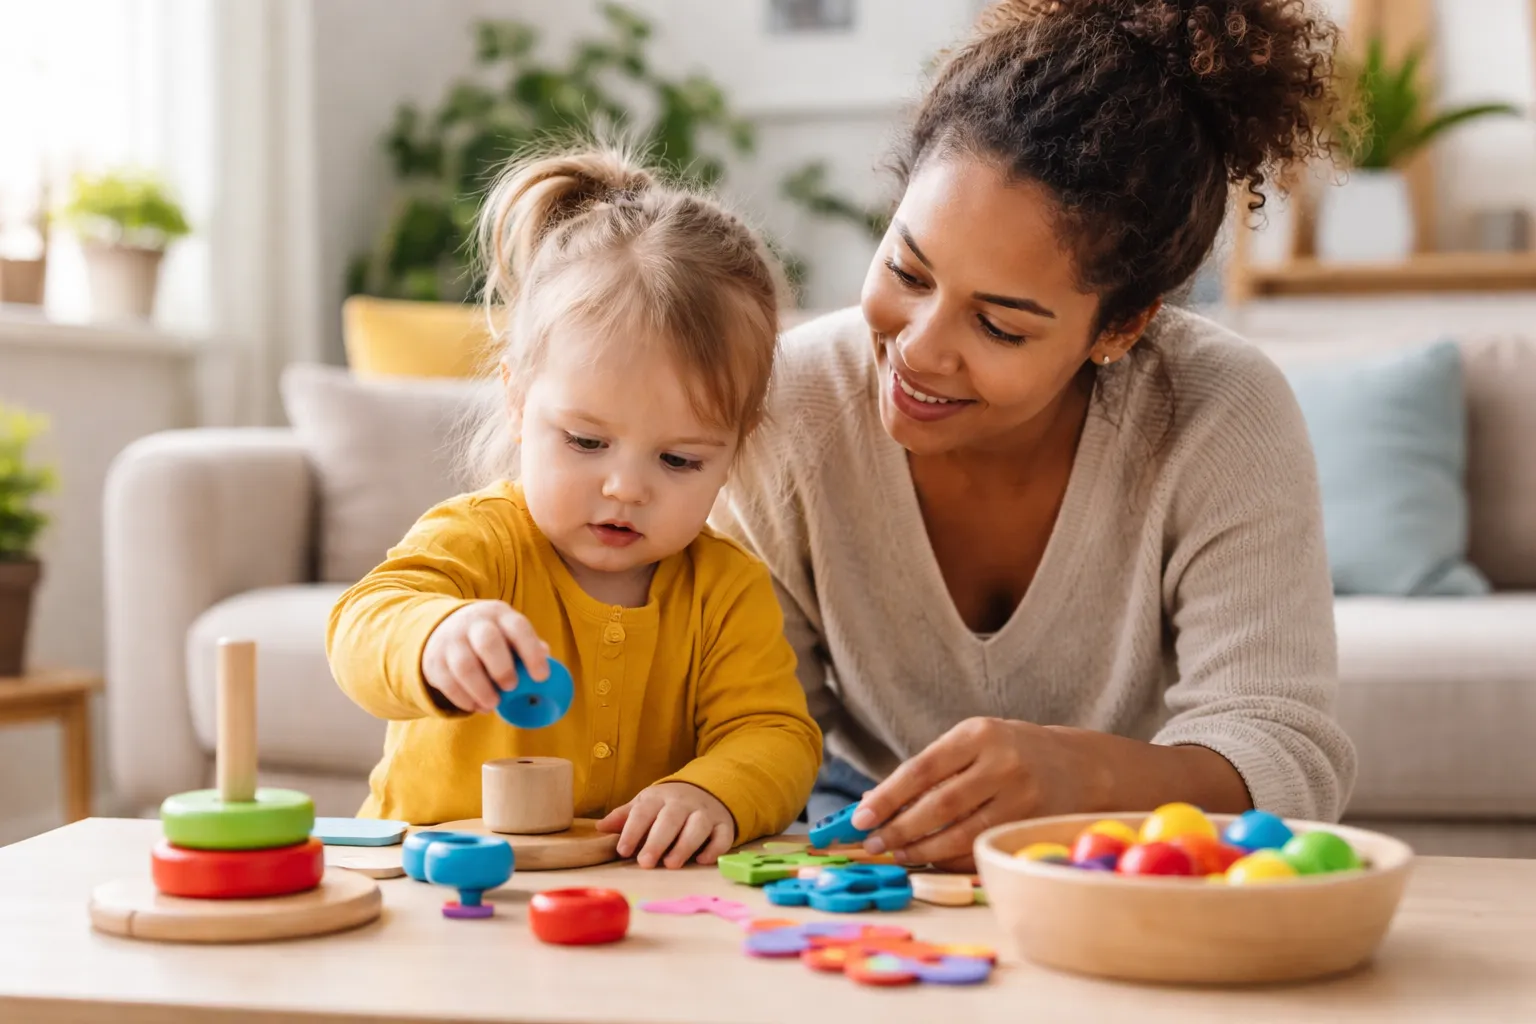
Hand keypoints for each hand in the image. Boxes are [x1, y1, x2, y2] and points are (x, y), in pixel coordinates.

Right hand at [422, 601, 549, 713]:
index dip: (531, 652)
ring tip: (493, 704)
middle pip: (488, 641)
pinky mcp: (434, 660)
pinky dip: (464, 699)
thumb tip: (549, 667)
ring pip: (465, 666)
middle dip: (503, 669)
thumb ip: (529, 648)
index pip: (518, 628)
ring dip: (481, 690)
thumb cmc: (491, 637)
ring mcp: (451, 640)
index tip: (541, 677)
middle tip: (511, 687)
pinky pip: (448, 683)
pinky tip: (476, 706)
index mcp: (500, 614)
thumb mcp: (510, 633)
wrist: (444, 628)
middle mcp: (474, 622)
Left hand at [597, 783, 735, 868]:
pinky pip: (722, 836)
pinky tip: (702, 860)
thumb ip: (624, 817)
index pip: (644, 811)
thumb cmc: (668, 806)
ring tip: (671, 864)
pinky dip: (715, 848)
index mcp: (659, 797)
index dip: (632, 831)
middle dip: (657, 841)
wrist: (706, 791)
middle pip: (671, 818)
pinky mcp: (724, 825)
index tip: (622, 850)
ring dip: (685, 844)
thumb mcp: (645, 805)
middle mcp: (684, 803)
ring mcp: (706, 813)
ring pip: (697, 826)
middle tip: (645, 863)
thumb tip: (600, 827)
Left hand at [850, 718, 1098, 871]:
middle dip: (900, 828)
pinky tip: (930, 859)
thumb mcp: (973, 742)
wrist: (1079, 766)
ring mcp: (1021, 798)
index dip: (887, 796)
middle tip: (872, 843)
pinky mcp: (1030, 826)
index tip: (860, 817)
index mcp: (979, 734)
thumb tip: (874, 802)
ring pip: (961, 833)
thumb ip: (931, 768)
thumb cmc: (1010, 751)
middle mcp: (1002, 764)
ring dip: (922, 848)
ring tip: (896, 852)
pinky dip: (950, 858)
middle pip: (939, 805)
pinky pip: (980, 849)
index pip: (922, 768)